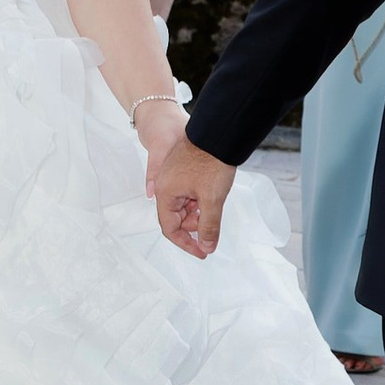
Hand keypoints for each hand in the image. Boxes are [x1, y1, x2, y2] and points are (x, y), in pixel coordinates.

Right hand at [148, 127, 236, 257]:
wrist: (219, 132)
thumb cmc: (212, 160)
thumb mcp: (213, 199)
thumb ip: (208, 226)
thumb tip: (206, 247)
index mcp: (166, 193)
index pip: (170, 229)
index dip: (187, 243)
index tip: (203, 251)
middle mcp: (165, 185)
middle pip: (177, 218)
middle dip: (196, 224)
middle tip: (213, 221)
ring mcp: (174, 176)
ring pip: (184, 205)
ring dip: (200, 211)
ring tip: (215, 202)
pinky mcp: (183, 170)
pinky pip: (189, 193)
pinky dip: (201, 199)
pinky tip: (213, 193)